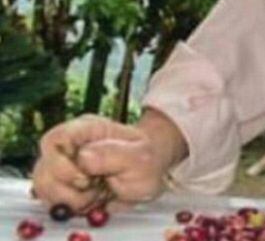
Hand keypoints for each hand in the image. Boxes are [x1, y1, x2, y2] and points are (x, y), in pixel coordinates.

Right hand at [31, 110, 187, 211]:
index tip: (84, 179)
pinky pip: (52, 198)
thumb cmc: (146, 159)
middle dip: (67, 187)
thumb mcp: (139, 155)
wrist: (150, 171)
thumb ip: (113, 154)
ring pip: (44, 186)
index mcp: (86, 130)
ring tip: (95, 194)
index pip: (54, 140)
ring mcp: (64, 165)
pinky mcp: (64, 184)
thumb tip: (82, 157)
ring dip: (69, 199)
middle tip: (94, 188)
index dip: (61, 164)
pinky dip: (70, 205)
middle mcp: (70, 146)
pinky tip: (90, 200)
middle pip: (44, 168)